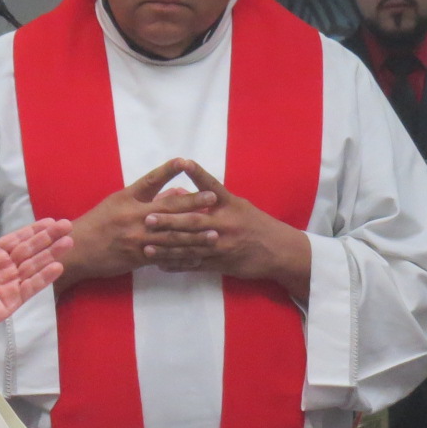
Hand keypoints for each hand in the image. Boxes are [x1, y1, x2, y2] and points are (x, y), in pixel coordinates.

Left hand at [0, 205, 74, 339]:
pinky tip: (57, 266)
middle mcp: (4, 267)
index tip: (51, 221)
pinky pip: (31, 287)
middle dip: (48, 238)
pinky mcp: (12, 300)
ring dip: (51, 254)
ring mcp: (10, 284)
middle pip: (30, 250)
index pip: (17, 239)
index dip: (34, 230)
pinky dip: (44, 278)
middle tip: (67, 226)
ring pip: (34, 266)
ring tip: (68, 243)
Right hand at [54, 158, 216, 289]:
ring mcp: (136, 238)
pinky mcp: (137, 257)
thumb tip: (178, 191)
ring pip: (170, 235)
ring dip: (194, 235)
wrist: (77, 250)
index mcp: (126, 199)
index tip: (184, 161)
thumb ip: (149, 197)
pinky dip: (181, 257)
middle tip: (212, 197)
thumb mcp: (118, 204)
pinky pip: (164, 257)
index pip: (150, 180)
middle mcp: (132, 216)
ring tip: (214, 233)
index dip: (168, 170)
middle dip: (192, 202)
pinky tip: (197, 257)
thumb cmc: (98, 224)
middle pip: (167, 207)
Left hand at [146, 162, 311, 299]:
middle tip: (148, 218)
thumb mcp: (239, 206)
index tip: (184, 162)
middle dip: (169, 221)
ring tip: (147, 246)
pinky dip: (178, 265)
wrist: (278, 251)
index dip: (198, 174)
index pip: (212, 186)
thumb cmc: (256, 224)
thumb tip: (184, 191)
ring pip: (191, 246)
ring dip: (167, 247)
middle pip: (194, 221)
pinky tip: (161, 265)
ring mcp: (222, 246)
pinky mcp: (221, 264)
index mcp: (230, 206)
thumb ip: (214, 200)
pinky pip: (196, 264)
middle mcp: (225, 224)